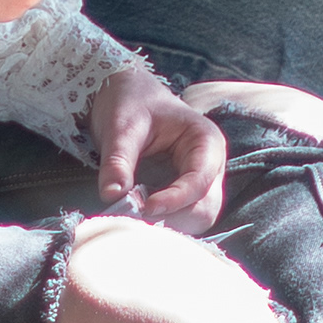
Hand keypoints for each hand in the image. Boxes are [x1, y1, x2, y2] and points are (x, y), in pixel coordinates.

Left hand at [80, 59, 226, 226]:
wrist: (126, 96)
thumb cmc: (131, 104)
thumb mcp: (122, 127)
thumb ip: (118, 161)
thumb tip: (112, 195)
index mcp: (205, 141)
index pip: (199, 182)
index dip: (174, 200)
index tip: (142, 207)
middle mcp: (210, 166)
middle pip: (205, 209)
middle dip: (173, 219)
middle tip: (136, 219)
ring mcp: (199, 183)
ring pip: (195, 219)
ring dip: (167, 225)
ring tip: (134, 218)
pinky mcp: (184, 195)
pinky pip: (181, 219)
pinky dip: (162, 224)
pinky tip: (137, 218)